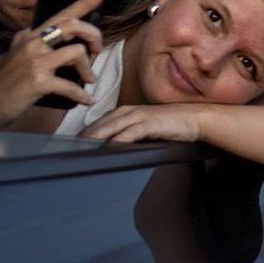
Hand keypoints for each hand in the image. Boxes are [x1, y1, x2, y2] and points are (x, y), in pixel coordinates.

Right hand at [0, 0, 106, 129]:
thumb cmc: (6, 80)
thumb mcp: (18, 53)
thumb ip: (36, 41)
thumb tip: (60, 37)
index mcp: (31, 36)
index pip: (60, 14)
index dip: (83, 3)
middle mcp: (32, 44)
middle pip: (72, 26)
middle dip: (93, 35)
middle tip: (97, 49)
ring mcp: (34, 62)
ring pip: (76, 53)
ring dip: (88, 68)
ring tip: (88, 79)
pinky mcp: (37, 81)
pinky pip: (70, 85)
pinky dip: (82, 94)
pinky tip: (86, 99)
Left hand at [82, 103, 218, 144]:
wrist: (195, 118)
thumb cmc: (170, 125)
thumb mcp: (144, 129)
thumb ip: (127, 136)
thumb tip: (110, 150)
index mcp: (124, 112)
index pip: (97, 124)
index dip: (83, 135)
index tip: (70, 148)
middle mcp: (128, 112)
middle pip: (99, 125)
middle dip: (83, 137)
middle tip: (68, 151)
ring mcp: (139, 116)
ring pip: (111, 126)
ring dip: (96, 137)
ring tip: (81, 149)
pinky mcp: (151, 123)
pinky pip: (131, 132)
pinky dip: (119, 139)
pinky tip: (110, 147)